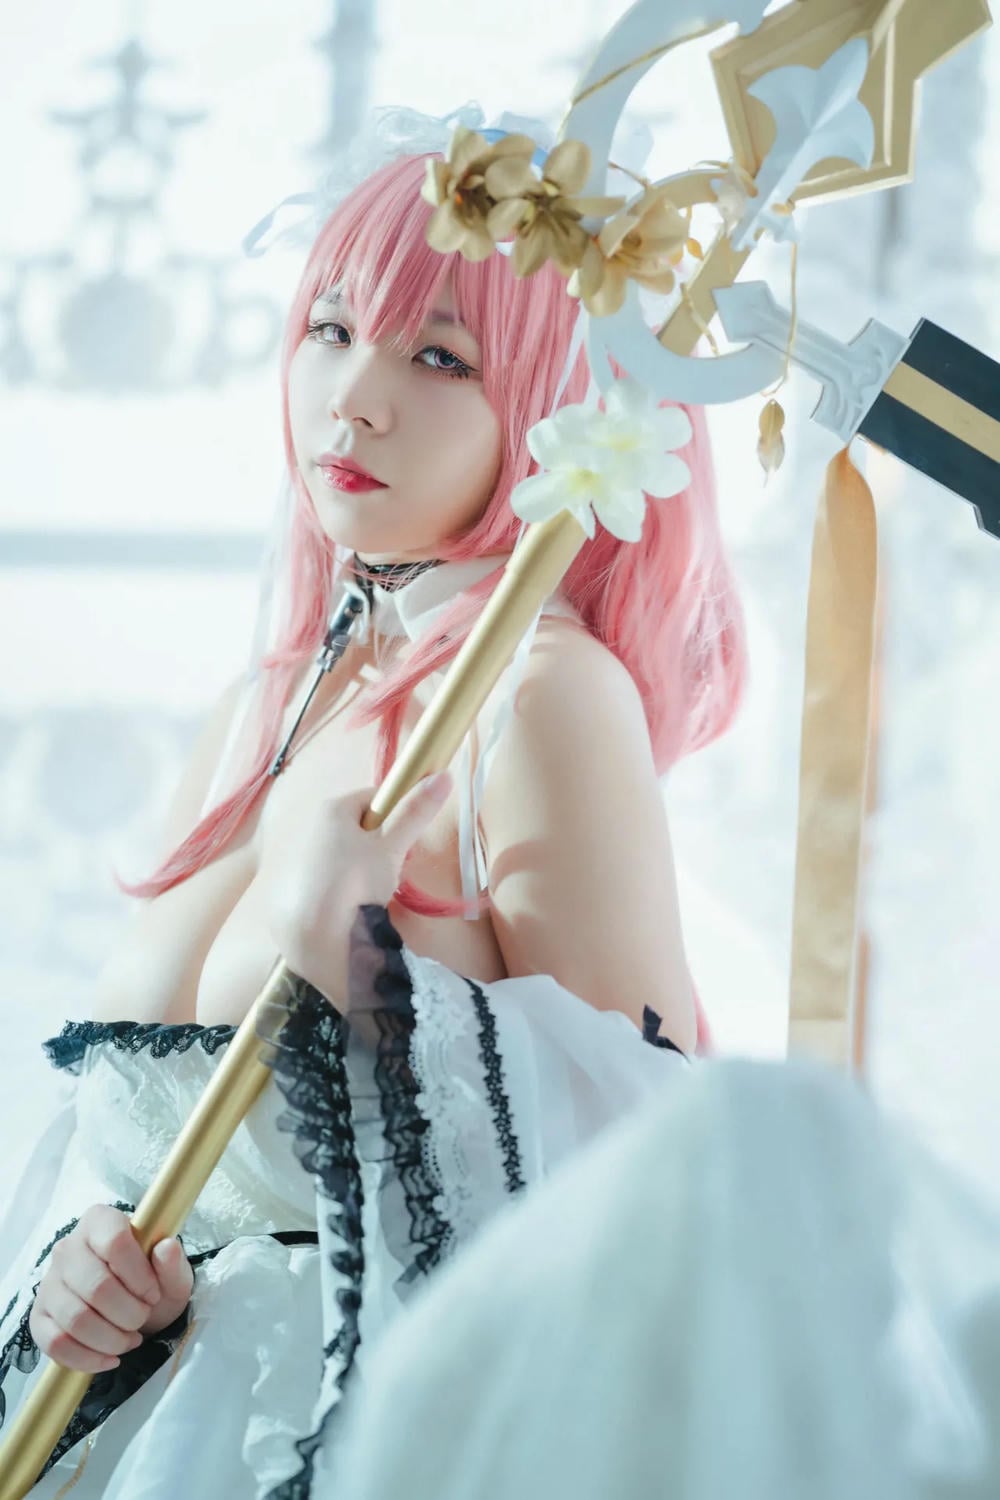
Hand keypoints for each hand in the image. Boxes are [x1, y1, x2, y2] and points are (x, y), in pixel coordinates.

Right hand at [28, 1205, 193, 1373]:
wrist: (130, 1308)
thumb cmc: (151, 1283)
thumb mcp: (172, 1273)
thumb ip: (172, 1262)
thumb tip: (166, 1248)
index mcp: (100, 1221)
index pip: (115, 1242)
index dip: (139, 1275)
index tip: (152, 1294)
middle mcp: (68, 1247)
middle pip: (96, 1286)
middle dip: (128, 1313)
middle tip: (142, 1319)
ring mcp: (49, 1283)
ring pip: (75, 1319)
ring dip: (111, 1339)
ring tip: (129, 1339)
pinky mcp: (39, 1316)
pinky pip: (55, 1343)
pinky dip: (87, 1358)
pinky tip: (109, 1358)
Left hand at [263, 770, 453, 1003]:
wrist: (314, 935)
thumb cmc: (356, 882)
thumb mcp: (392, 848)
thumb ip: (416, 813)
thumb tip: (444, 775)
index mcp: (334, 808)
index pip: (376, 797)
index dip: (398, 814)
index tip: (406, 841)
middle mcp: (313, 824)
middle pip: (362, 825)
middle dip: (384, 844)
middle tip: (394, 869)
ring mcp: (303, 855)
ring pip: (349, 851)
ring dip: (367, 866)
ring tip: (373, 892)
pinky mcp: (297, 884)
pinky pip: (333, 874)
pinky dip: (346, 885)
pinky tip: (352, 904)